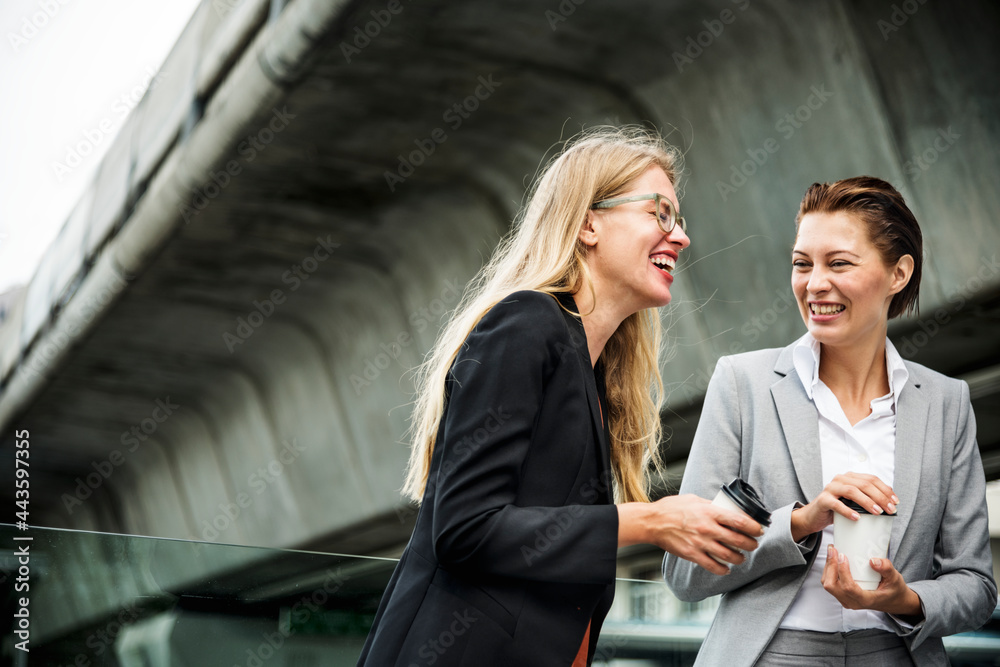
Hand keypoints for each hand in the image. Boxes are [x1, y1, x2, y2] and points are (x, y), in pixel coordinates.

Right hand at [621, 495, 763, 575]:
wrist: (653, 522)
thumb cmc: (672, 508)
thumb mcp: (694, 500)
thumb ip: (711, 506)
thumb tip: (726, 509)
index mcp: (710, 512)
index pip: (740, 521)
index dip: (754, 527)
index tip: (759, 530)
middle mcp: (708, 528)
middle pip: (739, 541)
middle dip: (751, 544)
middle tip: (753, 544)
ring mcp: (700, 543)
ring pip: (729, 556)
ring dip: (740, 558)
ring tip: (741, 557)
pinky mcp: (693, 555)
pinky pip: (714, 567)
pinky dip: (724, 570)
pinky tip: (726, 568)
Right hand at [791, 473, 897, 541]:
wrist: (814, 516)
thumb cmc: (837, 509)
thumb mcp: (853, 502)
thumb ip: (866, 498)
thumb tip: (889, 504)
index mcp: (850, 477)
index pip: (871, 479)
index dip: (885, 489)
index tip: (895, 502)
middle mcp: (840, 479)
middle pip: (864, 484)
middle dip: (880, 497)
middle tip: (890, 510)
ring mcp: (830, 488)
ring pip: (852, 491)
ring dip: (867, 502)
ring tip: (878, 512)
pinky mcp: (823, 500)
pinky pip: (836, 504)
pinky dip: (848, 511)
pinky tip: (857, 517)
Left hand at [822, 545, 922, 618]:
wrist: (893, 600)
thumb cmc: (894, 589)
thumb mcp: (896, 578)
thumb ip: (887, 569)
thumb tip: (873, 561)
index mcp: (865, 600)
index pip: (848, 588)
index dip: (842, 571)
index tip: (842, 555)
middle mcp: (852, 602)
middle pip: (832, 586)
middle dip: (830, 566)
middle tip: (833, 550)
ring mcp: (846, 600)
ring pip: (828, 585)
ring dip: (828, 567)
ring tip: (832, 551)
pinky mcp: (842, 595)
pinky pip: (830, 584)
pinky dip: (829, 570)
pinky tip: (833, 559)